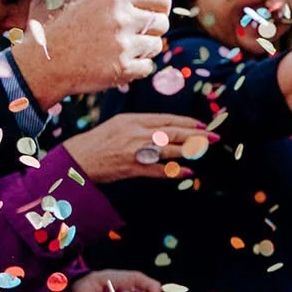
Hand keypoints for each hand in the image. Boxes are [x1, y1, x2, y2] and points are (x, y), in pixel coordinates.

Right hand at [7, 0, 171, 105]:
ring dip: (144, 49)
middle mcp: (120, 18)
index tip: (152, 14)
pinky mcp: (123, 68)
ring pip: (156, 45)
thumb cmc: (73, 28)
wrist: (46, 61)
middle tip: (130, 34)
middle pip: (162, 23)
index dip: (161, 8)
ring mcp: (122, 44)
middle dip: (152, 30)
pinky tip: (116, 62)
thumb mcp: (96, 2)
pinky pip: (148, 66)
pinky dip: (136, 67)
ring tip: (120, 48)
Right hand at [61, 113, 213, 183]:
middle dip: (196, 135)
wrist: (77, 158)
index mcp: (133, 120)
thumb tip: (168, 128)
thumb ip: (142, 125)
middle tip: (214, 137)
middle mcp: (136, 133)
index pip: (166, 119)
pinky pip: (158, 170)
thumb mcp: (119, 124)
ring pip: (169, 150)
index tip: (202, 125)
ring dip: (189, 150)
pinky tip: (188, 172)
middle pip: (172, 133)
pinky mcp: (132, 168)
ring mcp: (135, 151)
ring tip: (204, 151)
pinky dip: (174, 171)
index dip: (187, 122)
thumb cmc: (99, 141)